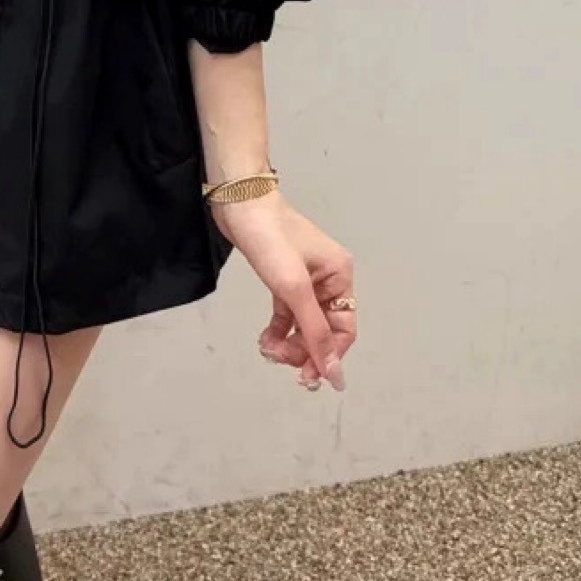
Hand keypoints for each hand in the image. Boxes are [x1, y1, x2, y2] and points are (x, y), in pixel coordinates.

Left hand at [210, 191, 355, 392]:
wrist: (238, 202)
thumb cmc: (270, 239)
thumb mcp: (294, 288)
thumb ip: (314, 332)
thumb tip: (335, 374)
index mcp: (340, 276)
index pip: (342, 330)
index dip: (327, 357)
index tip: (306, 378)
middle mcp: (327, 278)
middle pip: (322, 330)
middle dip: (302, 349)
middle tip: (278, 359)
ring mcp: (304, 278)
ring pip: (303, 324)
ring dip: (288, 341)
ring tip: (267, 349)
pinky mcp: (282, 276)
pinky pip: (287, 313)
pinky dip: (278, 328)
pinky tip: (265, 339)